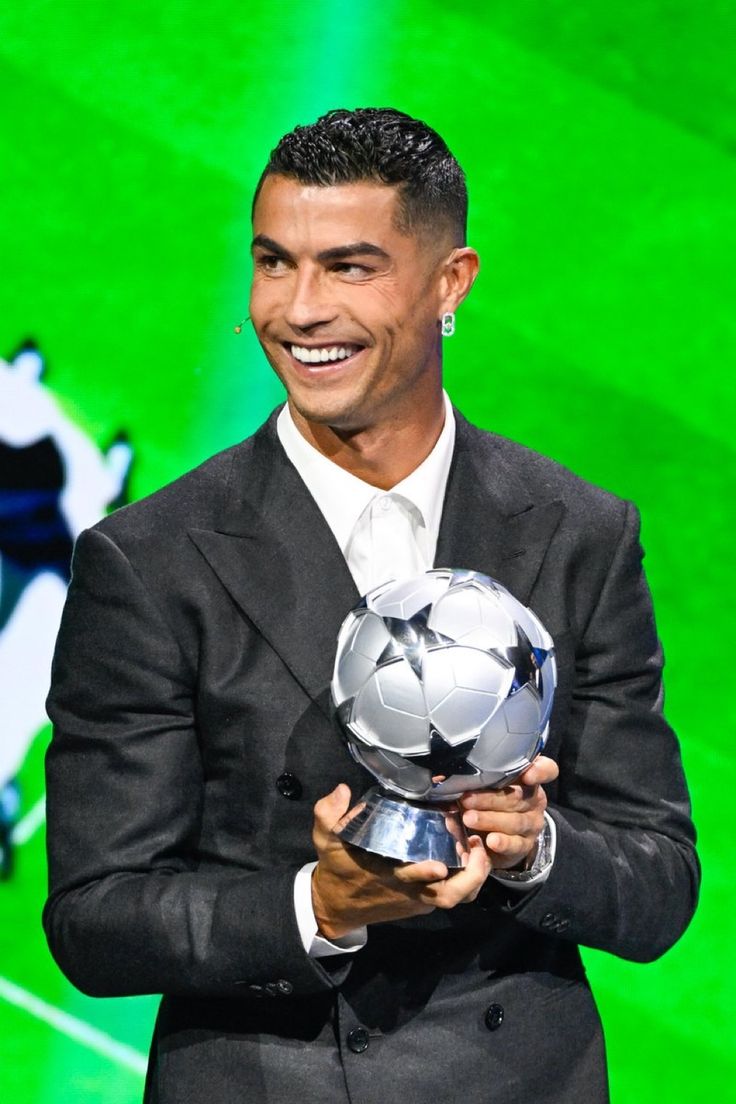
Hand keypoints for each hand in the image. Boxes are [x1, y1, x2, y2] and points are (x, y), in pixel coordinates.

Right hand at [311, 784, 490, 939]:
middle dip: (469, 877)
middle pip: (446, 896)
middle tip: (478, 847)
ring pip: (456, 897)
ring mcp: (418, 899)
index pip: (407, 879)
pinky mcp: (423, 902)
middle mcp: (407, 891)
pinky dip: (468, 879)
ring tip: (481, 848)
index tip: (439, 864)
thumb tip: (341, 789)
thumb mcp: (325, 840)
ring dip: (474, 878)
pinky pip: (452, 894)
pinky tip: (474, 855)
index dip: (423, 874)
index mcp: (384, 875)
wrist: (336, 906)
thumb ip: (328, 813)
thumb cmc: (336, 869)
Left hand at [458, 755, 558, 870]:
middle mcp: (534, 800)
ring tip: (469, 819)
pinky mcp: (525, 845)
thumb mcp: (488, 786)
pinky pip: (516, 844)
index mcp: (528, 778)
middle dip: (489, 798)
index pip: (546, 770)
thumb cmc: (492, 800)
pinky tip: (490, 841)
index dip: (539, 771)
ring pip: (515, 821)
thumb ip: (477, 782)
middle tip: (466, 799)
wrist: (503, 835)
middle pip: (518, 797)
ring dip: (490, 820)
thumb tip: (450, 785)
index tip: (527, 774)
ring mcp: (532, 824)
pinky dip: (502, 843)